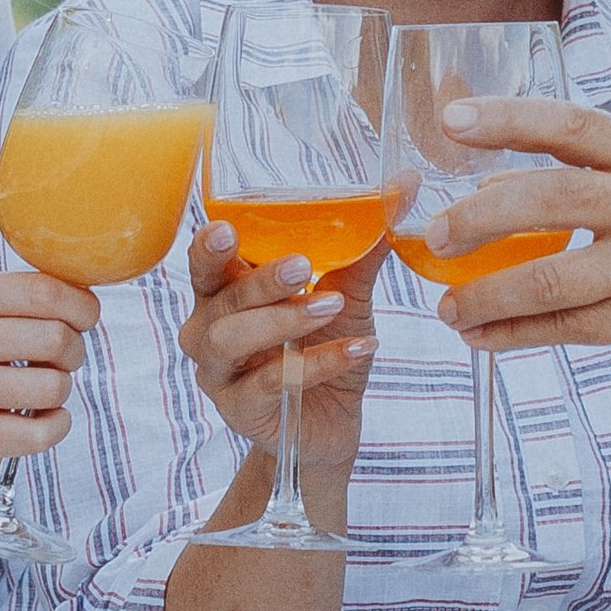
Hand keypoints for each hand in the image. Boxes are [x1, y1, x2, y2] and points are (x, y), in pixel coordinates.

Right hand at [0, 271, 98, 469]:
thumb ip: (15, 297)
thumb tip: (85, 300)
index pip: (46, 291)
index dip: (83, 306)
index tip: (85, 317)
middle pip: (57, 339)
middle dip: (74, 350)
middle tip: (61, 356)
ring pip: (52, 387)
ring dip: (62, 389)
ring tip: (45, 387)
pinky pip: (34, 436)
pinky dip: (55, 427)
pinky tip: (45, 418)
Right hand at [179, 220, 384, 471]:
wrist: (332, 421)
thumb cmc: (325, 347)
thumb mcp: (345, 294)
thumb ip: (362, 247)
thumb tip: (404, 188)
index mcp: (225, 292)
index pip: (205, 262)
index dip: (209, 245)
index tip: (227, 228)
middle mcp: (209, 329)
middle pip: (221, 298)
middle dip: (261, 280)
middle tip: (303, 266)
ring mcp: (219, 373)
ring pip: (230, 340)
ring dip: (282, 319)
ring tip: (330, 307)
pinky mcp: (240, 410)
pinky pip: (271, 383)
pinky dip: (317, 363)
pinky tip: (357, 348)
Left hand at [434, 96, 610, 366]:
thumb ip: (590, 179)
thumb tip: (492, 185)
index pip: (567, 124)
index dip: (506, 118)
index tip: (451, 120)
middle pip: (548, 197)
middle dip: (479, 216)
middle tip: (434, 233)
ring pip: (549, 276)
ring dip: (486, 292)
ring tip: (447, 305)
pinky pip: (565, 327)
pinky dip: (514, 333)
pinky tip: (481, 336)